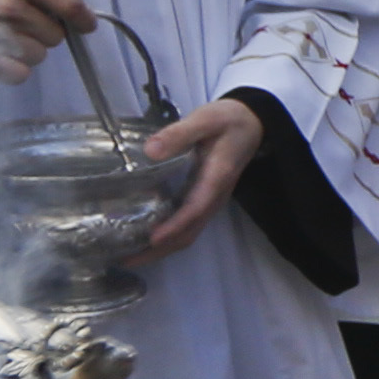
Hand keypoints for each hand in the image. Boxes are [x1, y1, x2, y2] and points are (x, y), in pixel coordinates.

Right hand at [0, 0, 102, 87]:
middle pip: (56, 35)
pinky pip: (20, 74)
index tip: (85, 24)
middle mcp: (1, 0)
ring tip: (14, 40)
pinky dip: (16, 70)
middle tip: (27, 26)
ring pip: (39, 55)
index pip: (71, 3)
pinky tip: (3, 56)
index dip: (83, 17)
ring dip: (32, 52)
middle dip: (47, 34)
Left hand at [138, 98, 265, 252]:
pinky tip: (143, 237)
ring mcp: (209, 202)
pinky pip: (186, 227)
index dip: (174, 226)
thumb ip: (180, 133)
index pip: (195, 209)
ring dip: (160, 250)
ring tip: (129, 256)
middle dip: (159, 250)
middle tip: (126, 259)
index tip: (152, 238)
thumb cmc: (227, 120)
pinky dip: (165, 239)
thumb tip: (150, 150)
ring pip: (187, 234)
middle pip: (188, 233)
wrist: (251, 124)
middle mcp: (213, 197)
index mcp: (216, 178)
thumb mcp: (205, 119)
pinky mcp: (203, 201)